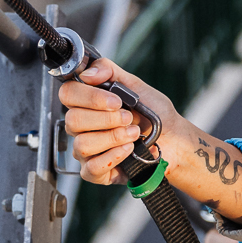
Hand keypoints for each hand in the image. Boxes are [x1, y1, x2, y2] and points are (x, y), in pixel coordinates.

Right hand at [58, 56, 241, 217]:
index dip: (90, 97)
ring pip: (82, 145)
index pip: (68, 94)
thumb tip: (87, 73)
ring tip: (134, 134)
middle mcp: (81, 126)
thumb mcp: (135, 85)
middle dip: (107, 119)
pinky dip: (113, 157)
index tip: (117, 101)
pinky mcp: (95, 172)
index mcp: (86, 102)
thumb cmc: (154, 114)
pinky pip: (91, 168)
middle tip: (130, 118)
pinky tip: (129, 150)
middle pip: (73, 121)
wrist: (173, 139)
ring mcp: (86, 150)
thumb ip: (109, 71)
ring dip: (113, 138)